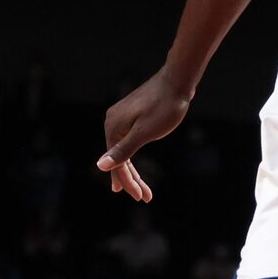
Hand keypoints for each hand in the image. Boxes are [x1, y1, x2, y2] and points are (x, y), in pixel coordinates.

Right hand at [98, 68, 192, 200]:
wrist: (177, 81)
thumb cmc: (164, 107)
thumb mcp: (145, 132)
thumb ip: (124, 150)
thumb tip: (101, 166)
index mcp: (112, 128)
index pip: (117, 163)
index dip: (128, 182)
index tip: (141, 197)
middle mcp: (112, 122)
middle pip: (119, 157)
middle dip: (132, 179)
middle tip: (143, 197)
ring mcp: (121, 118)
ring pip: (124, 150)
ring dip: (133, 169)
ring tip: (140, 188)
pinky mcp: (131, 115)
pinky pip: (129, 141)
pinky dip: (134, 155)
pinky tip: (134, 164)